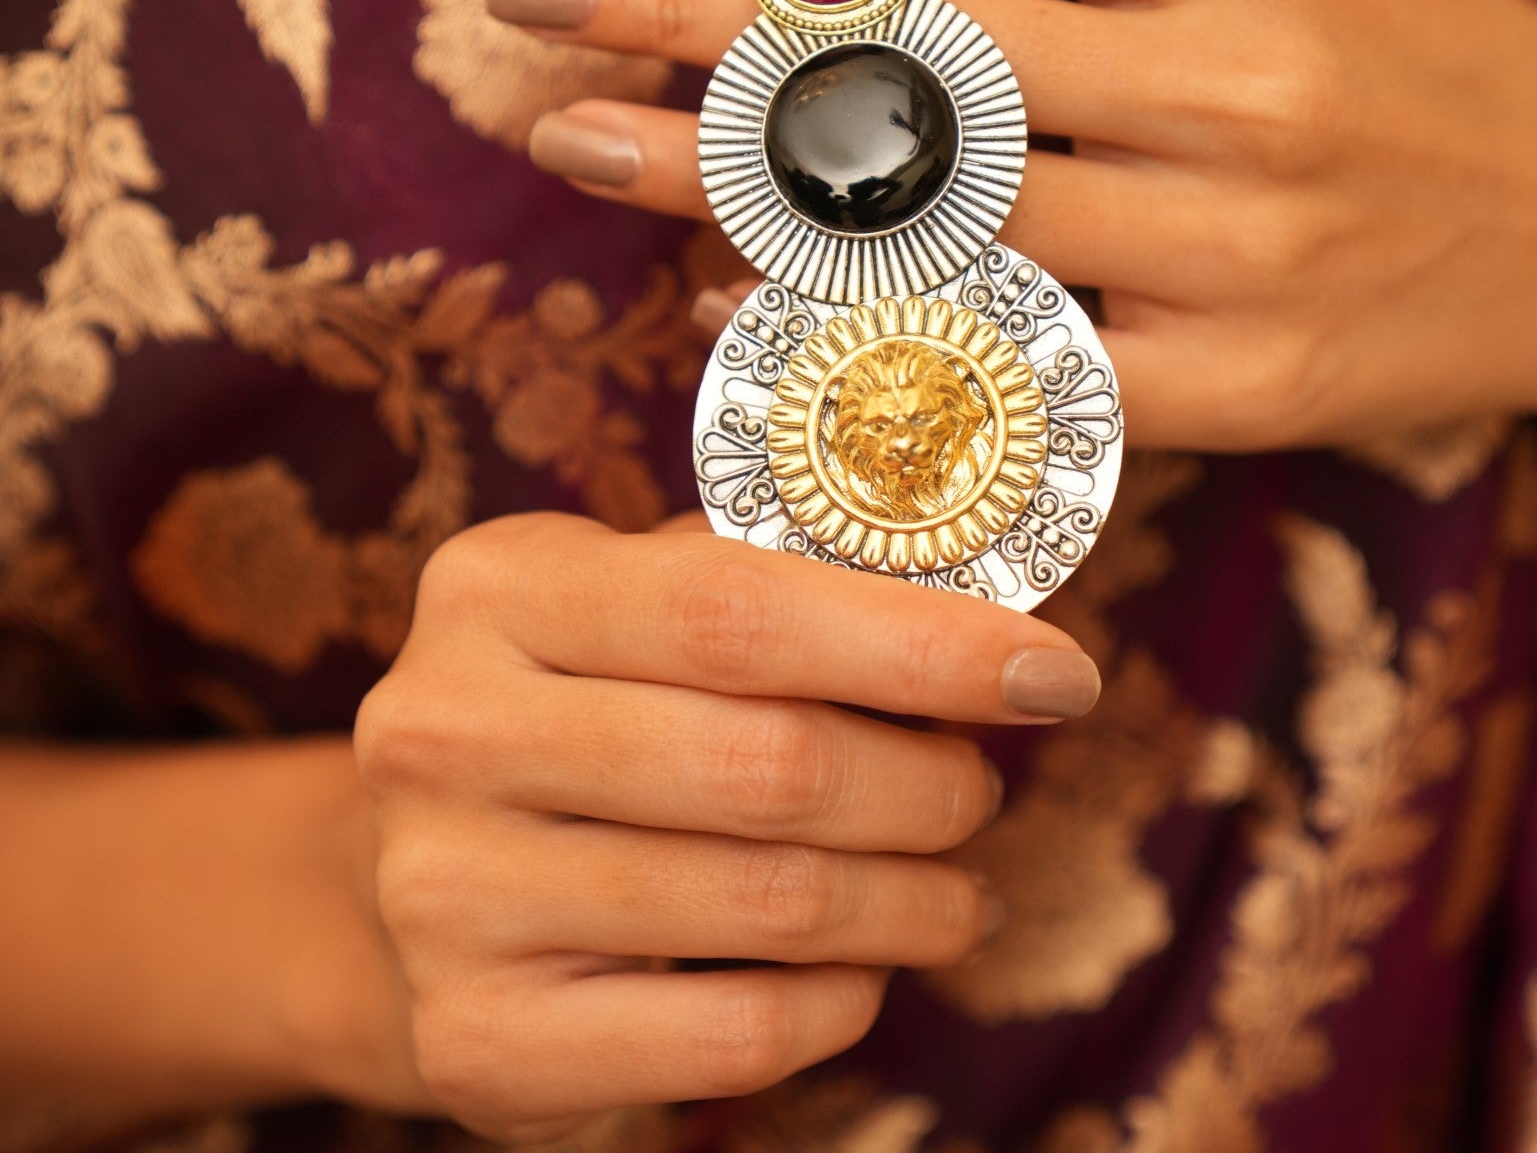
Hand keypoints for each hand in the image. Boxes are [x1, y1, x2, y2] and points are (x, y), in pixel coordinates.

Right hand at [354, 512, 1099, 1140]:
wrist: (403, 879)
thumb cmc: (578, 706)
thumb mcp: (636, 600)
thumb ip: (783, 578)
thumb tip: (989, 593)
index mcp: (497, 586)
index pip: (742, 608)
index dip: (920, 644)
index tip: (1053, 671)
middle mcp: (446, 728)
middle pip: (769, 763)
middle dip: (927, 783)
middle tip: (983, 787)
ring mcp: (445, 891)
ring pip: (769, 901)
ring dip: (912, 899)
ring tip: (955, 887)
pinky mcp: (477, 1038)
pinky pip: (730, 1035)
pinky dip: (839, 1001)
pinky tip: (865, 969)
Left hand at [485, 0, 1536, 452]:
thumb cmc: (1389, 49)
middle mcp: (1231, 80)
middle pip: (908, 44)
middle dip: (686, 7)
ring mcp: (1231, 246)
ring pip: (930, 209)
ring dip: (724, 172)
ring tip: (565, 131)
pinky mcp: (1235, 387)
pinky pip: (1006, 357)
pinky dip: (859, 323)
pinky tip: (726, 294)